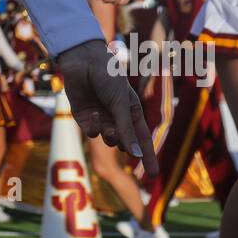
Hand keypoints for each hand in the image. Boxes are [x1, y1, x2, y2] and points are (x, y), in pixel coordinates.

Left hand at [56, 39, 158, 173]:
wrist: (83, 61)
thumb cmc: (108, 77)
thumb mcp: (121, 103)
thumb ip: (126, 129)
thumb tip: (135, 155)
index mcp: (132, 112)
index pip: (142, 140)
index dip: (148, 157)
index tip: (154, 176)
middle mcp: (117, 117)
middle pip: (124, 142)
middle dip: (123, 143)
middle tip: (118, 134)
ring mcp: (100, 117)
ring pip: (107, 138)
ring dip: (109, 135)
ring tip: (108, 126)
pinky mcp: (84, 117)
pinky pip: (91, 131)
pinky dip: (92, 126)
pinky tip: (91, 113)